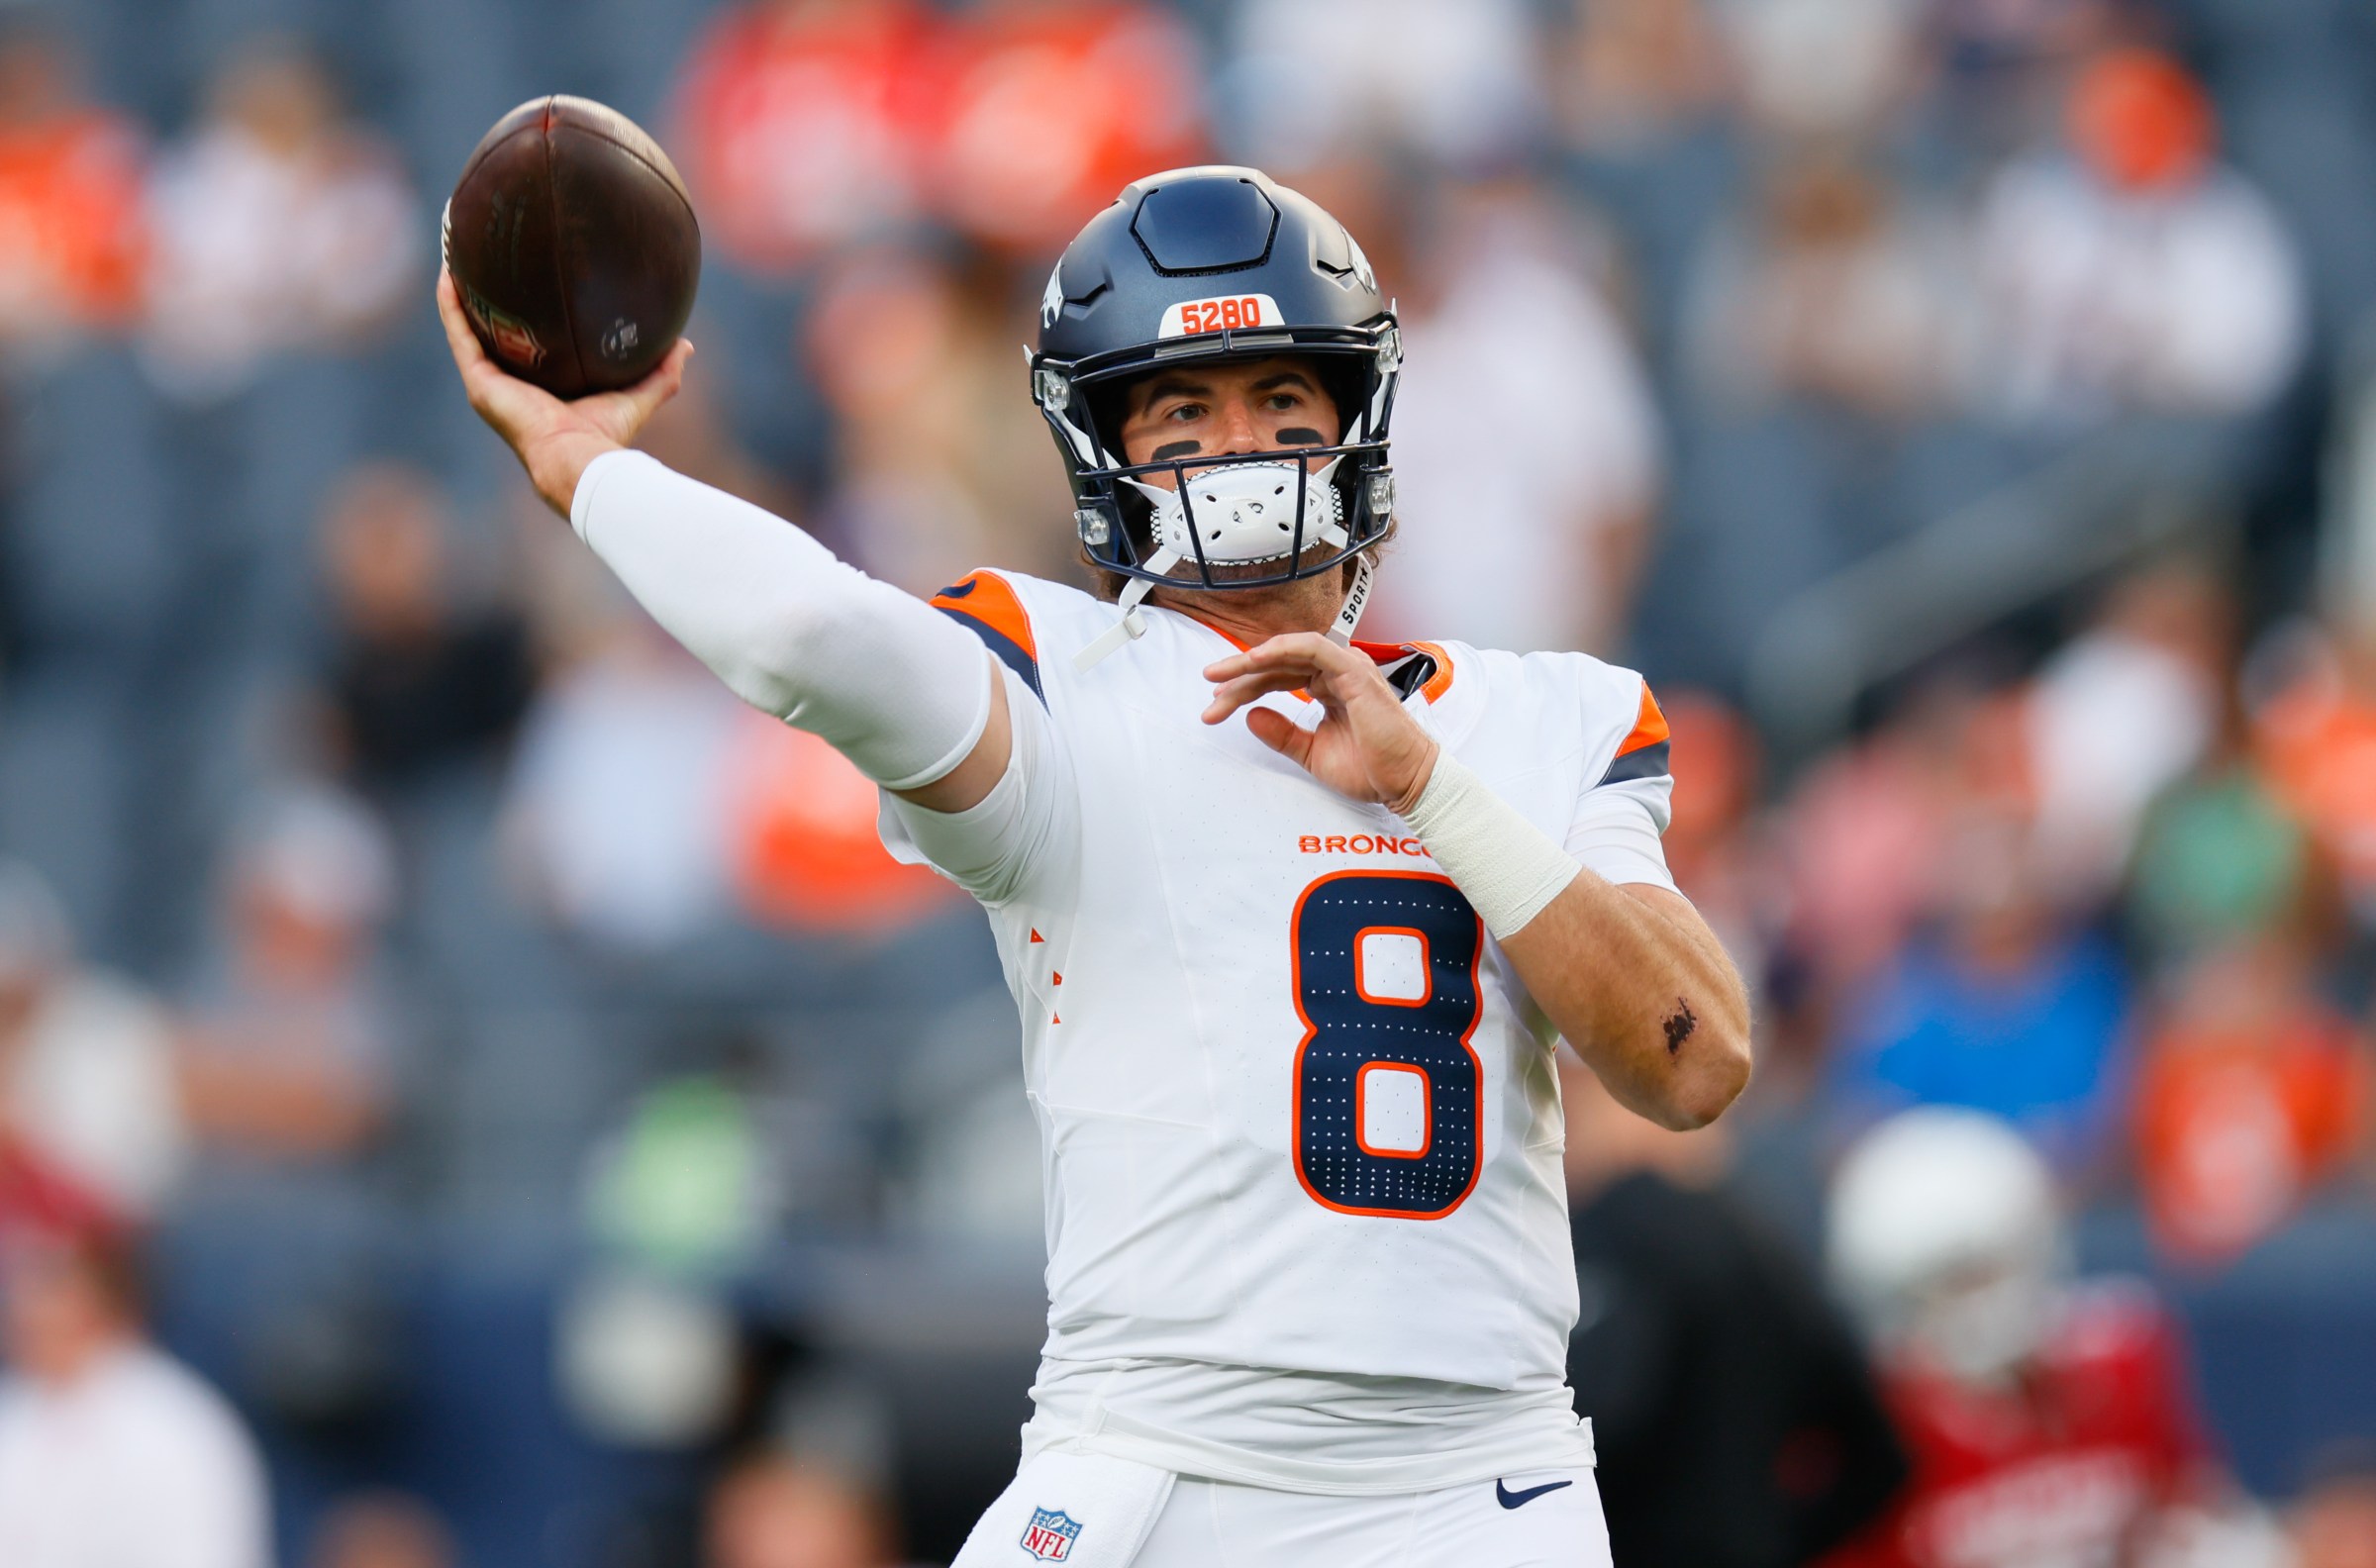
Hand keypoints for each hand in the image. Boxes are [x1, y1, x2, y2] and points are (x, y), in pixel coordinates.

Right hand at [435, 268, 692, 516]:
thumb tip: (685, 345)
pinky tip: (449, 273)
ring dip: (459, 294)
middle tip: (486, 259)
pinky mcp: (479, 381)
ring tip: (456, 254)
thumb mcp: (637, 396)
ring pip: (467, 329)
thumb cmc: (604, 436)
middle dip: (486, 300)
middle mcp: (508, 384)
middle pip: (492, 333)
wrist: (577, 458)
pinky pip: (459, 334)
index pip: (528, 346)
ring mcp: (489, 382)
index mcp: (538, 388)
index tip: (527, 285)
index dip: (524, 319)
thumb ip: (660, 373)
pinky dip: (451, 305)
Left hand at [1202, 633, 1439, 811]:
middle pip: (1276, 664)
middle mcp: (1335, 672)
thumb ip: (1282, 733)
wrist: (1405, 782)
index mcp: (1327, 686)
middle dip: (1238, 676)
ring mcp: (1345, 667)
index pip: (1277, 677)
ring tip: (1220, 675)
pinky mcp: (1353, 670)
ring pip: (1288, 652)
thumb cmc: (1370, 768)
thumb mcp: (1311, 752)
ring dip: (1251, 661)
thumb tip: (1249, 717)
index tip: (1215, 707)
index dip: (1243, 689)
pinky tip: (1254, 660)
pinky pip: (1311, 648)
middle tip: (1209, 688)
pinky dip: (1281, 649)